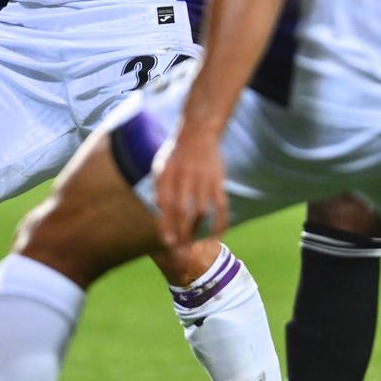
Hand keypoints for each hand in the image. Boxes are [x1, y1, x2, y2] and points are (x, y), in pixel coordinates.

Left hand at [152, 126, 228, 248]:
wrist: (198, 131)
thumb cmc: (176, 153)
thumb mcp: (160, 166)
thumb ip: (159, 189)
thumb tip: (159, 212)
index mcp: (167, 174)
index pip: (166, 204)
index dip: (166, 224)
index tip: (167, 242)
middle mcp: (185, 176)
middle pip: (183, 211)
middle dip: (181, 232)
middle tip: (180, 249)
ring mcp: (203, 178)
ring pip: (201, 211)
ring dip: (198, 230)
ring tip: (193, 243)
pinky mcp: (218, 180)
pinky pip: (221, 206)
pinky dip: (221, 223)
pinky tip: (218, 235)